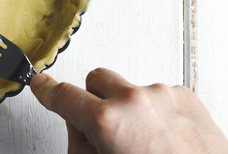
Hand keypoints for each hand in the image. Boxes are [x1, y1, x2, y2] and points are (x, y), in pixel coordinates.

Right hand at [30, 68, 227, 153]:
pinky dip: (154, 112)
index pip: (64, 96)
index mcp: (108, 121)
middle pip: (96, 80)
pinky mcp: (186, 97)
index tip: (41, 86)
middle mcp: (135, 100)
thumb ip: (82, 146)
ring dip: (128, 109)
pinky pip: (157, 95)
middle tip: (102, 133)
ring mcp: (163, 95)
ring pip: (129, 89)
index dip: (47, 91)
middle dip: (93, 101)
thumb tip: (80, 128)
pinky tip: (163, 140)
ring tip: (143, 146)